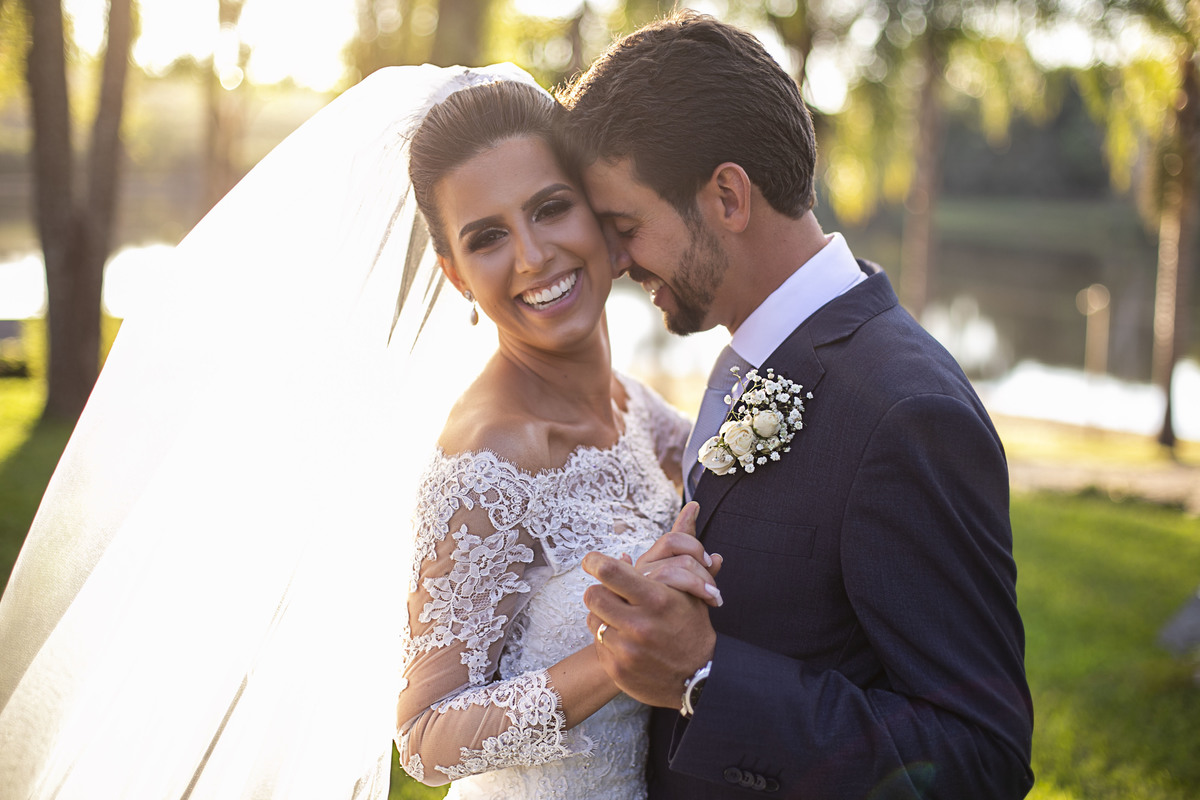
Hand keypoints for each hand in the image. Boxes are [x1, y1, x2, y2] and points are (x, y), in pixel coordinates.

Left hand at [582, 502, 716, 707]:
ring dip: (603, 614)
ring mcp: (626, 651)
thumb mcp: (692, 586)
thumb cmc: (693, 625)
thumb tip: (692, 505)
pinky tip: (624, 639)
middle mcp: (639, 625)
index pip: (610, 571)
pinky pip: (596, 643)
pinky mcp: (616, 670)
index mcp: (656, 600)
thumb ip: (685, 546)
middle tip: (608, 590)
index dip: (595, 561)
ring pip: (593, 618)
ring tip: (620, 615)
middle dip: (599, 589)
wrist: (699, 679)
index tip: (593, 560)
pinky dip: (607, 637)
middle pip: (593, 594)